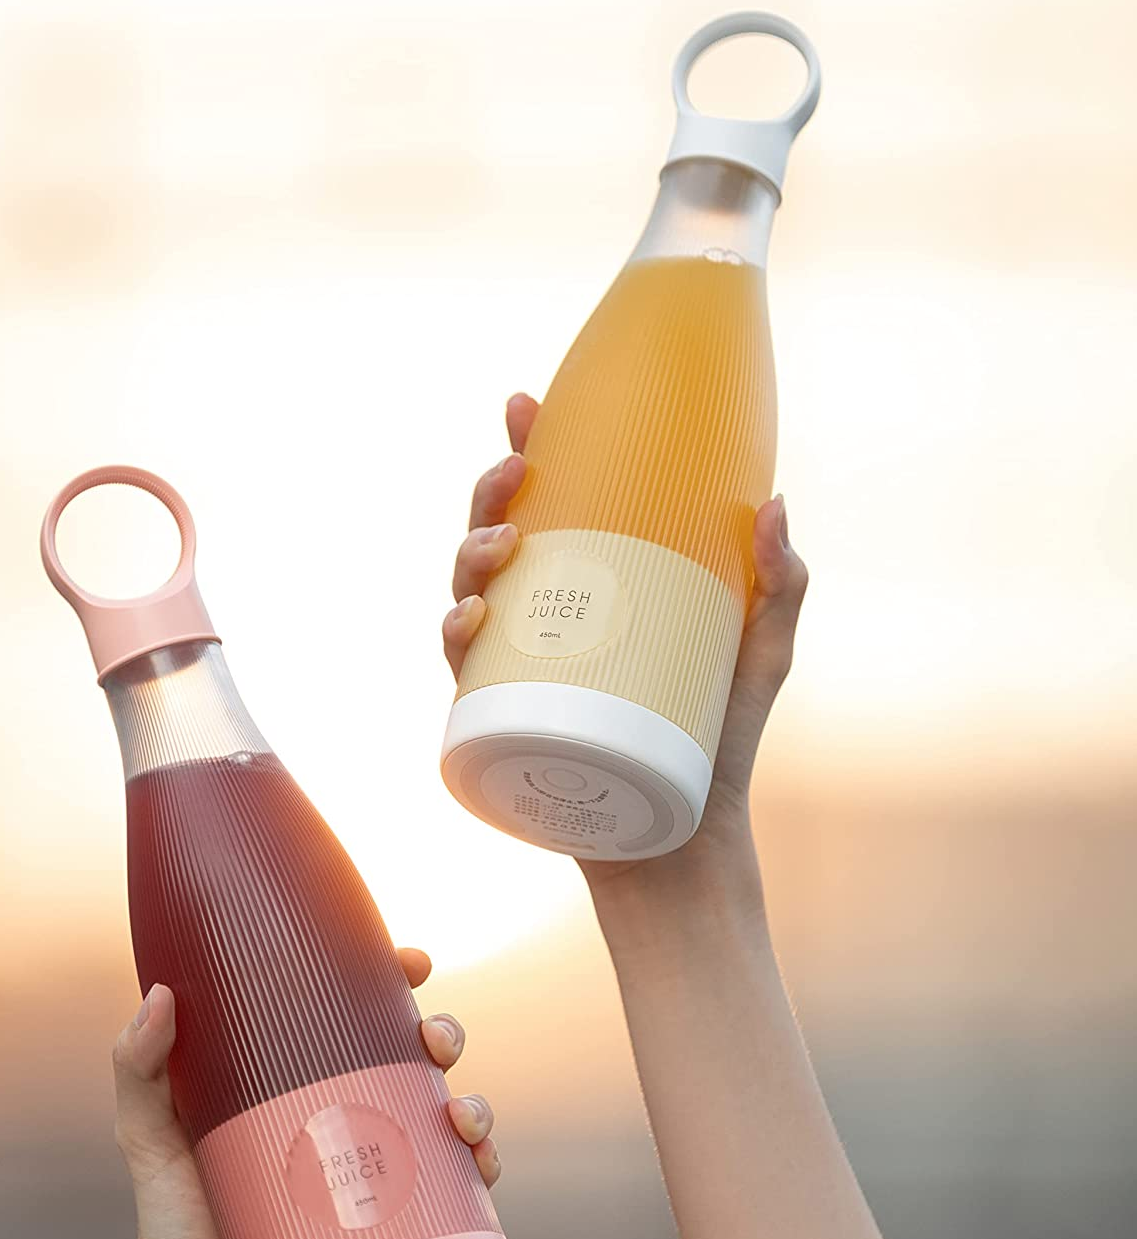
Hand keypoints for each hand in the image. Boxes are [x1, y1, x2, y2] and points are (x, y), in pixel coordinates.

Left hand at [111, 949, 499, 1238]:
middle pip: (417, 1060)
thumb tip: (161, 993)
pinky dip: (484, 1174)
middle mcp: (351, 1120)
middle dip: (445, 1034)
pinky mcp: (396, 1236)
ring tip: (459, 1117)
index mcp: (305, 1081)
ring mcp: (378, 1177)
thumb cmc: (171, 1225)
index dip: (397, 979)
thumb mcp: (149, 1133)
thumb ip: (139, 1063)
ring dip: (477, 1105)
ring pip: (451, 1121)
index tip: (413, 962)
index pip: (362, 1014)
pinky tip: (480, 1167)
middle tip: (433, 1042)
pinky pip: (460, 1199)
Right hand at [442, 392, 808, 891]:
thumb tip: (776, 502)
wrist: (686, 836)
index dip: (529, 447)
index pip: (554, 504)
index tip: (526, 402)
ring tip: (506, 543)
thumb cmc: (721, 740)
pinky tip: (473, 616)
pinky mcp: (503, 714)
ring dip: (470, 550)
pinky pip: (462, 665)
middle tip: (518, 468)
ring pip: (467, 588)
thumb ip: (780, 583)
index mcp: (596, 585)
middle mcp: (548, 617)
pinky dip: (456, 632)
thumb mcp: (762, 652)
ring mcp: (519, 665)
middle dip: (491, 489)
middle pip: (496, 534)